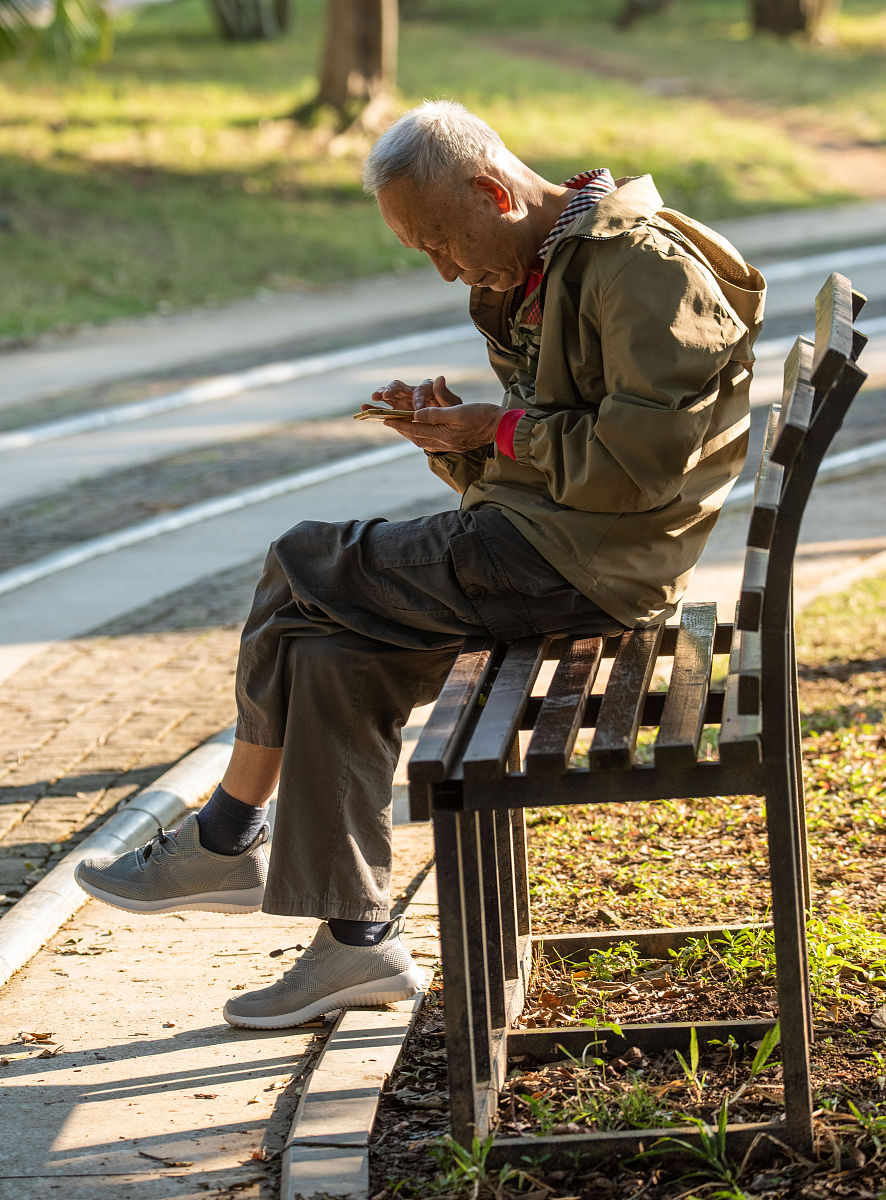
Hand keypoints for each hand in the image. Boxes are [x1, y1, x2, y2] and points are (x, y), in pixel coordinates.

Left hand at [365, 376, 499, 451]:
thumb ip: (436, 413)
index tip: (385, 419)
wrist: (503, 427)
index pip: (415, 430)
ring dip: (410, 432)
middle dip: (401, 429)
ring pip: (424, 439)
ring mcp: (450, 444)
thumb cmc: (482, 416)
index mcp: (443, 435)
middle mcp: (444, 443)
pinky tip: (421, 430)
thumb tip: (416, 413)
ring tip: (400, 425)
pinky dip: (423, 434)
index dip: (399, 424)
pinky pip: (433, 440)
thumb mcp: (458, 411)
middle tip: (387, 421)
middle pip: (416, 437)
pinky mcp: (456, 442)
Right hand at [367, 375, 461, 412]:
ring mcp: (402, 401)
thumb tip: (440, 378)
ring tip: (374, 397)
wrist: (443, 430)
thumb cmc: (450, 416)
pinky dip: (373, 407)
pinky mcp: (395, 410)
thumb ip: (445, 395)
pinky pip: (382, 408)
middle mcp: (412, 392)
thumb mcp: (453, 408)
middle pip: (400, 386)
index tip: (417, 409)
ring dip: (381, 393)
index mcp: (428, 390)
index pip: (421, 389)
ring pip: (389, 393)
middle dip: (393, 390)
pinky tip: (363, 407)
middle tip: (386, 395)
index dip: (418, 397)